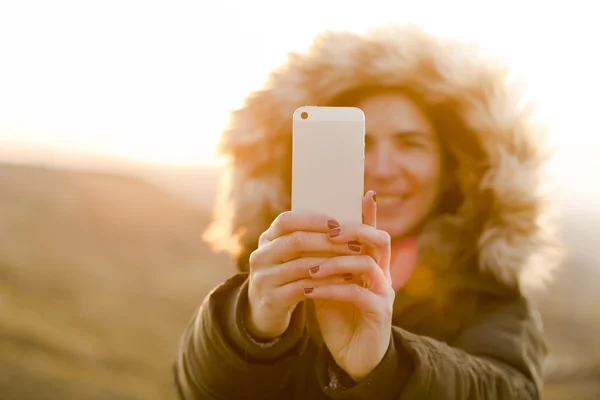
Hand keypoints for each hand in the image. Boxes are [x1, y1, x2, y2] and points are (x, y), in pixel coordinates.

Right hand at [246, 211, 361, 338]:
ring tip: (354, 263)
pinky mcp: (271, 299)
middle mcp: (261, 255)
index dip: (312, 220)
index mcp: (267, 238)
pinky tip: (344, 282)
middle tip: (355, 245)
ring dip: (331, 263)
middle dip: (328, 242)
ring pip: (301, 265)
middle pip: (296, 241)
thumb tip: (342, 219)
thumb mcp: (290, 255)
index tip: (337, 224)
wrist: (266, 311)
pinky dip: (326, 283)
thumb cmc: (288, 275)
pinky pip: (303, 288)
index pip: (286, 220)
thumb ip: (309, 237)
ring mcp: (264, 278)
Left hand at [303, 191, 394, 380]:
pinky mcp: (378, 314)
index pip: (374, 232)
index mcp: (371, 265)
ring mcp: (383, 293)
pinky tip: (310, 290)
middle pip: (379, 240)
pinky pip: (357, 293)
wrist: (353, 358)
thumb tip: (303, 237)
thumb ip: (324, 262)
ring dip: (336, 262)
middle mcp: (381, 275)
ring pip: (367, 264)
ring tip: (310, 267)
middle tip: (328, 232)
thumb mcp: (329, 285)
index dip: (370, 213)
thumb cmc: (341, 318)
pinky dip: (331, 289)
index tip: (363, 192)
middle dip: (353, 231)